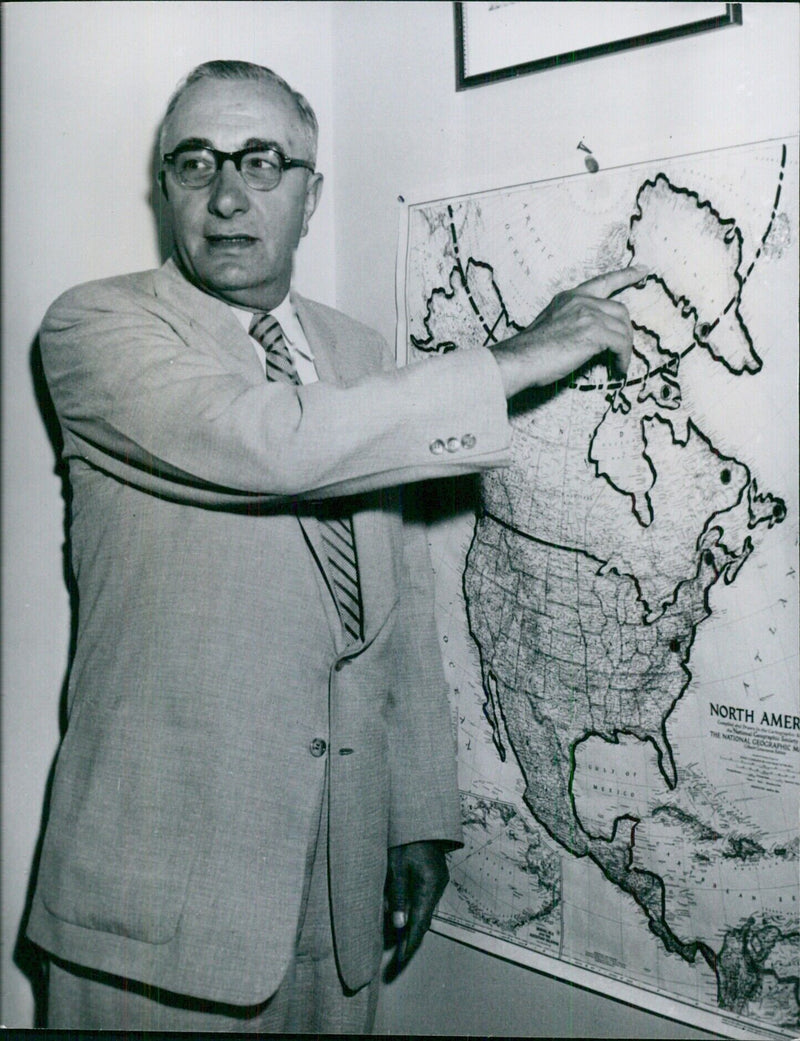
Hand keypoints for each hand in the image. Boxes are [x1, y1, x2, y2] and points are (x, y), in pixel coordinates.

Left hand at [383, 840, 448, 981]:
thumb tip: (399, 925)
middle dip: (412, 937)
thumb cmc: (404, 840)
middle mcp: (438, 885)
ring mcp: (439, 879)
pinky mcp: (435, 874)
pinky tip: (407, 915)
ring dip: (414, 923)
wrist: (419, 817)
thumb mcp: (395, 867)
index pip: (420, 922)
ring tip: (400, 940)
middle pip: (425, 918)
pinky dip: (416, 910)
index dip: (410, 942)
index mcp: (429, 886)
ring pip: (426, 908)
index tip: (401, 960)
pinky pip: (426, 898)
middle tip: (399, 957)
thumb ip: (398, 896)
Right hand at [491, 266, 646, 397]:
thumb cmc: (530, 351)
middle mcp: (581, 301)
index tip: (642, 270)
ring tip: (619, 365)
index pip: (603, 282)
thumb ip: (572, 322)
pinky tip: (618, 369)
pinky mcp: (593, 332)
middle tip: (622, 351)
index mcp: (570, 297)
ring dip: (625, 349)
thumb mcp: (552, 325)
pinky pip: (621, 344)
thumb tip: (590, 338)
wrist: (518, 360)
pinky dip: (623, 358)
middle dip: (625, 332)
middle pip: (620, 310)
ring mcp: (588, 315)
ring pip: (623, 329)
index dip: (626, 275)